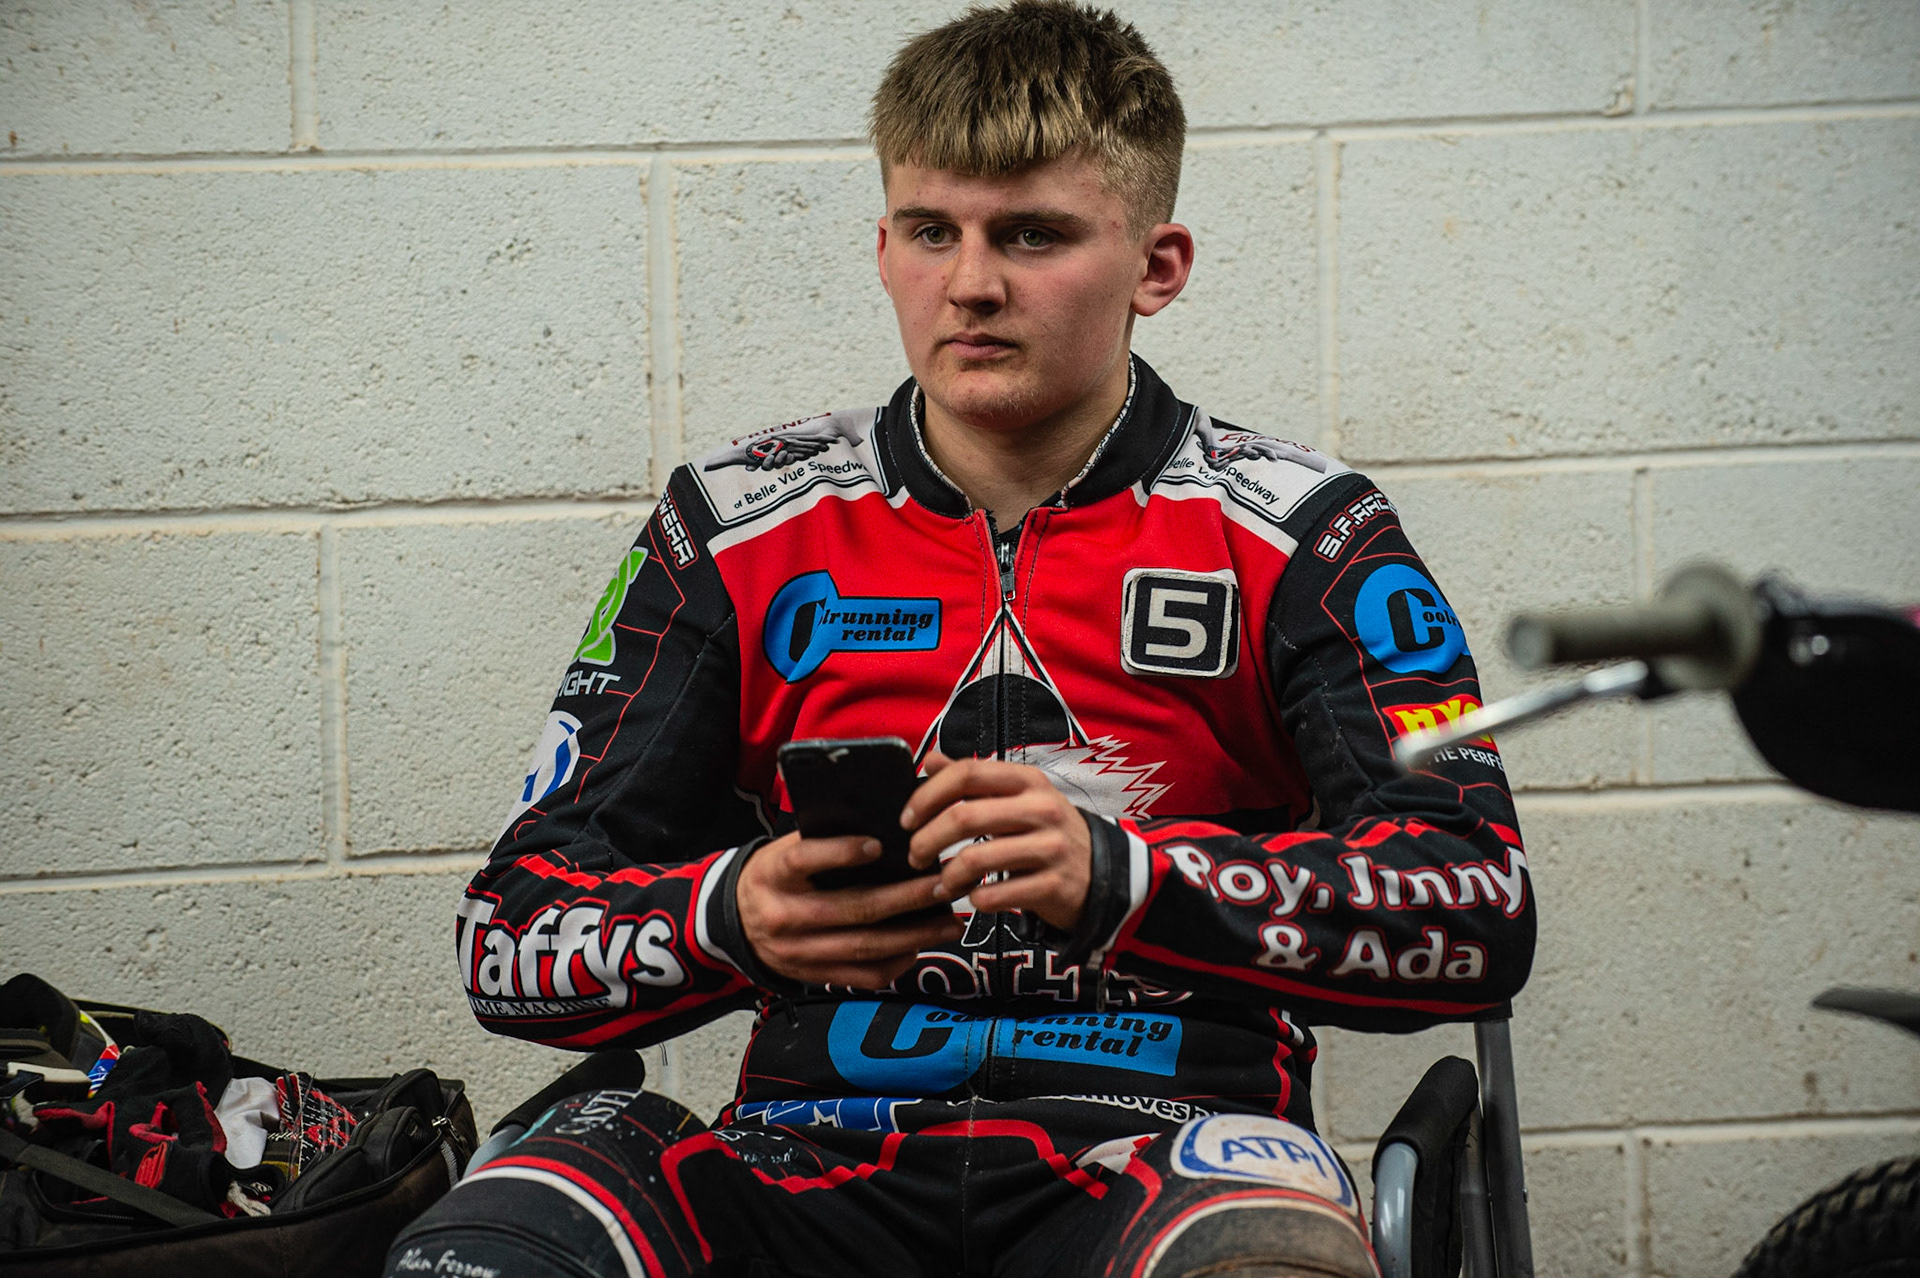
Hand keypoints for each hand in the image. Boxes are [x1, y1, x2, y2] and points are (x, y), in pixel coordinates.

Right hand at [736, 830, 962, 987]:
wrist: (735, 923)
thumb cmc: (773, 878)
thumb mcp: (783, 851)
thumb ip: (822, 840)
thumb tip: (883, 826)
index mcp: (772, 876)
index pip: (803, 860)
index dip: (840, 852)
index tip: (878, 844)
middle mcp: (783, 916)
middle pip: (852, 909)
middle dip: (905, 898)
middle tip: (942, 885)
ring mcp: (799, 952)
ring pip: (865, 946)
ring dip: (914, 935)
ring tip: (948, 921)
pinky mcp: (813, 976)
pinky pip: (863, 975)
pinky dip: (896, 962)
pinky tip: (920, 945)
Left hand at [903, 753, 1092, 932]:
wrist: (1100, 873)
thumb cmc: (1046, 832)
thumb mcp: (1018, 796)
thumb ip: (973, 779)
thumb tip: (930, 760)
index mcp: (1027, 780)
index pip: (966, 773)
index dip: (927, 795)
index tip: (907, 818)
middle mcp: (1041, 808)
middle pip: (964, 817)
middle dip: (926, 840)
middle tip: (915, 856)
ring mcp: (1051, 847)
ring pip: (976, 859)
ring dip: (946, 876)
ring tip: (940, 884)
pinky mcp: (1054, 885)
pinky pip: (997, 895)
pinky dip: (975, 900)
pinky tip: (973, 898)